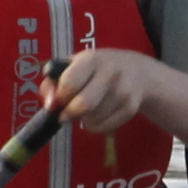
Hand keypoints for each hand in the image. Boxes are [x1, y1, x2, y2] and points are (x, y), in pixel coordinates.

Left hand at [47, 45, 162, 134]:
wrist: (138, 72)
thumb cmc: (97, 68)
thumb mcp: (74, 65)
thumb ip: (53, 81)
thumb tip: (49, 104)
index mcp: (92, 59)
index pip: (70, 83)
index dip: (60, 97)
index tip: (59, 99)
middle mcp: (110, 74)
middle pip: (83, 106)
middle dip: (70, 113)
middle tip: (67, 112)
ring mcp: (122, 93)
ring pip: (92, 120)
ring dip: (82, 120)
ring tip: (86, 109)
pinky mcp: (130, 109)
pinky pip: (102, 127)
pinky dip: (94, 126)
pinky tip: (97, 114)